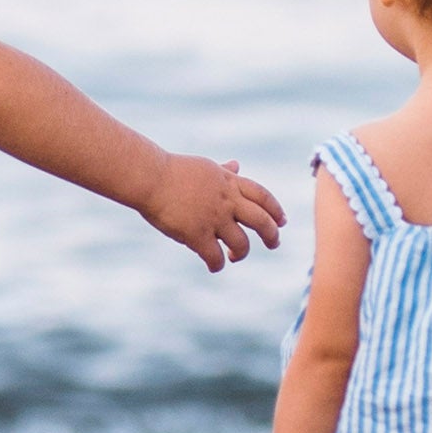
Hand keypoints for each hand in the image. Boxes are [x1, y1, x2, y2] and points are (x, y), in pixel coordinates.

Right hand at [140, 154, 284, 271]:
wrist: (149, 177)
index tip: (282, 221)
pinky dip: (217, 265)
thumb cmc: (172, 171)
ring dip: (241, 253)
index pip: (263, 196)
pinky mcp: (197, 234)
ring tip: (234, 256)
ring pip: (242, 243)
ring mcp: (213, 218)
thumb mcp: (205, 167)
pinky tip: (214, 266)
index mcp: (229, 182)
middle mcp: (227, 200)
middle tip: (274, 244)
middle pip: (262, 221)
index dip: (275, 210)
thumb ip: (224, 171)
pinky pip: (216, 257)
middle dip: (272, 235)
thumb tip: (237, 165)